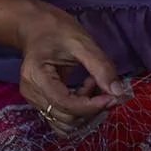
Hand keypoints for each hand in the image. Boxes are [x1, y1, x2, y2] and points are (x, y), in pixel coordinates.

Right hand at [14, 3, 131, 138]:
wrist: (36, 27)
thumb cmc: (57, 30)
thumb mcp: (82, 42)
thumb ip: (101, 67)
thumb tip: (118, 92)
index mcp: (36, 76)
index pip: (65, 104)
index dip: (92, 106)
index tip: (113, 97)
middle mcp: (31, 93)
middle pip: (66, 117)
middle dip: (92, 108)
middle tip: (107, 87)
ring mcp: (34, 101)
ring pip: (65, 123)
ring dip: (87, 111)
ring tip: (93, 85)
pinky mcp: (41, 103)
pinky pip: (63, 118)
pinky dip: (79, 111)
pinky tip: (86, 91)